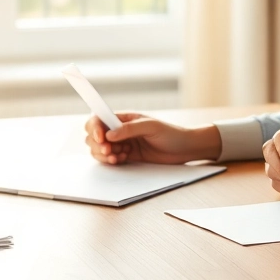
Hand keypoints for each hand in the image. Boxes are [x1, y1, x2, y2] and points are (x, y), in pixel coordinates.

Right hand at [84, 113, 220, 164]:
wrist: (184, 148)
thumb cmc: (171, 133)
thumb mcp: (151, 127)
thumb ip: (129, 129)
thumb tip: (109, 134)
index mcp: (124, 118)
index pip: (99, 119)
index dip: (95, 128)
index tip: (101, 138)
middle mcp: (119, 129)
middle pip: (94, 135)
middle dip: (97, 144)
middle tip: (110, 151)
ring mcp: (122, 143)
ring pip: (99, 148)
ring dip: (103, 154)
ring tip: (117, 158)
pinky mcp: (127, 156)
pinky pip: (109, 159)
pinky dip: (110, 161)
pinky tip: (122, 160)